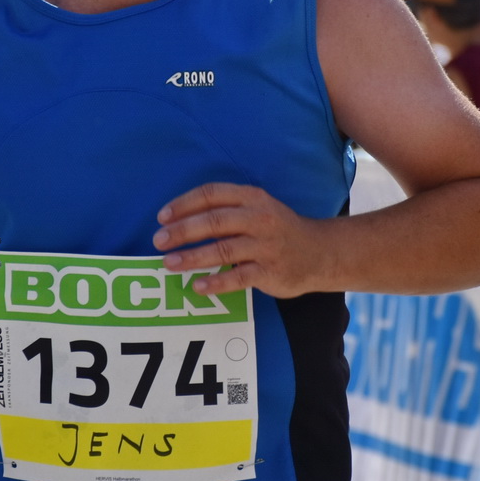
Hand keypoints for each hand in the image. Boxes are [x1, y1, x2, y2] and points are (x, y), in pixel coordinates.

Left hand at [152, 182, 329, 298]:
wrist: (320, 253)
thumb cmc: (279, 230)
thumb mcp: (259, 208)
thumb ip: (227, 210)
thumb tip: (181, 221)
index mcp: (253, 198)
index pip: (212, 194)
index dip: (184, 204)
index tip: (162, 216)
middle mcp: (259, 218)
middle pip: (213, 221)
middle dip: (182, 231)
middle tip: (159, 241)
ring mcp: (265, 246)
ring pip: (222, 250)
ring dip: (192, 257)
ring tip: (169, 264)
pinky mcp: (270, 271)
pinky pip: (238, 278)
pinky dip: (216, 283)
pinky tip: (197, 287)